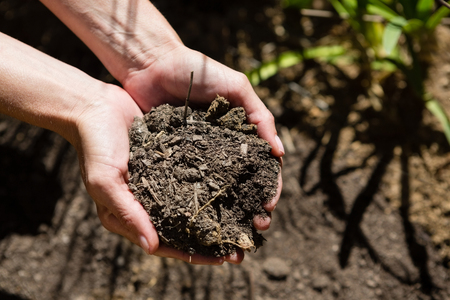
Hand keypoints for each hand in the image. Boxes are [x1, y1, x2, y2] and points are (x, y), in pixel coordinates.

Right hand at [73, 83, 239, 263]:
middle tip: (241, 248)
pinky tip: (233, 187)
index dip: (193, 254)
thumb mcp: (106, 181)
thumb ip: (128, 213)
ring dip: (216, 214)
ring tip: (244, 220)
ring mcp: (160, 182)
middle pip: (184, 228)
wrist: (96, 107)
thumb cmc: (95, 146)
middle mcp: (148, 202)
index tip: (221, 259)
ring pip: (192, 205)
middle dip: (211, 239)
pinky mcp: (170, 162)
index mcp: (129, 215)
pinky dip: (211, 185)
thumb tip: (152, 248)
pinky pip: (193, 177)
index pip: (165, 243)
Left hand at [122, 45, 283, 230]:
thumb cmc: (199, 71)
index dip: (270, 187)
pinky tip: (200, 218)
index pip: (262, 167)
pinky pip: (187, 182)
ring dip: (227, 211)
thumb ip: (259, 115)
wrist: (153, 65)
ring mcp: (198, 155)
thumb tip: (279, 152)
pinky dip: (196, 201)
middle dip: (252, 206)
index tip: (270, 206)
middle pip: (242, 184)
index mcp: (240, 134)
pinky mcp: (174, 158)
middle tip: (256, 227)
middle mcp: (222, 149)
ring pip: (216, 189)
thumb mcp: (236, 87)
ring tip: (232, 230)